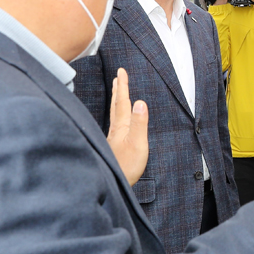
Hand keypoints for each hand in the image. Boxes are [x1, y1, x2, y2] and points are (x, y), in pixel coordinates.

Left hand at [106, 68, 148, 185]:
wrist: (112, 183)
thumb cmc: (127, 166)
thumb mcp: (138, 144)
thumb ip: (140, 124)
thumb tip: (141, 102)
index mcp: (122, 127)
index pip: (123, 102)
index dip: (123, 86)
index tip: (121, 71)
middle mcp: (116, 130)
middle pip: (116, 106)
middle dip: (118, 90)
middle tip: (118, 76)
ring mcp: (113, 138)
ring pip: (114, 114)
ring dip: (116, 101)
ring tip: (117, 92)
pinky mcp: (113, 146)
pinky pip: (114, 123)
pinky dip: (116, 114)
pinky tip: (117, 119)